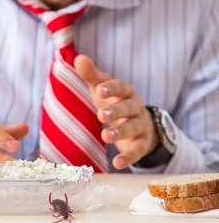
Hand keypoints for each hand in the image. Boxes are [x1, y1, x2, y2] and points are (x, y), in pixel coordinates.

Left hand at [74, 55, 158, 169]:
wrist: (141, 125)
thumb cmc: (115, 102)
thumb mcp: (102, 88)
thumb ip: (91, 75)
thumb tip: (79, 58)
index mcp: (126, 92)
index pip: (121, 87)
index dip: (111, 88)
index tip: (100, 90)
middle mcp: (136, 107)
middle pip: (129, 108)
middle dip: (116, 111)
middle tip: (101, 115)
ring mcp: (141, 126)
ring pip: (133, 128)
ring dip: (120, 132)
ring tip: (106, 136)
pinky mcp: (142, 144)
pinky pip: (137, 151)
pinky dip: (129, 157)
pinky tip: (117, 164)